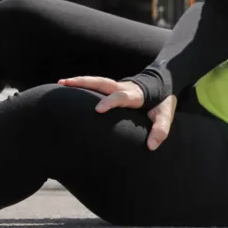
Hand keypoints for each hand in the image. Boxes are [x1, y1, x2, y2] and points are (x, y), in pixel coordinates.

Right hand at [58, 76, 176, 150]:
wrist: (164, 82)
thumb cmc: (163, 101)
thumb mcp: (166, 115)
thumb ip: (161, 129)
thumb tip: (151, 146)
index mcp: (136, 95)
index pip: (122, 96)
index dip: (111, 101)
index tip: (98, 109)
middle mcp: (124, 87)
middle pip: (103, 82)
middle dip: (85, 82)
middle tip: (66, 84)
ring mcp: (117, 86)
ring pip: (97, 81)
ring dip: (79, 82)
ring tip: (60, 83)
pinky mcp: (113, 88)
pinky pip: (96, 86)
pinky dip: (82, 85)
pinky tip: (66, 88)